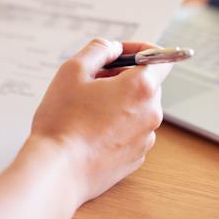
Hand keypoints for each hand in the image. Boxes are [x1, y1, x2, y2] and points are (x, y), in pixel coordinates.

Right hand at [28, 38, 171, 204]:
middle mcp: (151, 113)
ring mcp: (145, 138)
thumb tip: (113, 48)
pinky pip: (132, 131)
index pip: (161, 58)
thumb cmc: (62, 122)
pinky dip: (117, 126)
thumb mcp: (72, 71)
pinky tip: (91, 131)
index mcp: (140, 88)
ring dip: (119, 102)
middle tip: (92, 81)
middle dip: (123, 77)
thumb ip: (98, 50)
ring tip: (87, 110)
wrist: (58, 171)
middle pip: (147, 84)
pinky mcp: (135, 157)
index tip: (120, 53)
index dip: (141, 50)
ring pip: (138, 109)